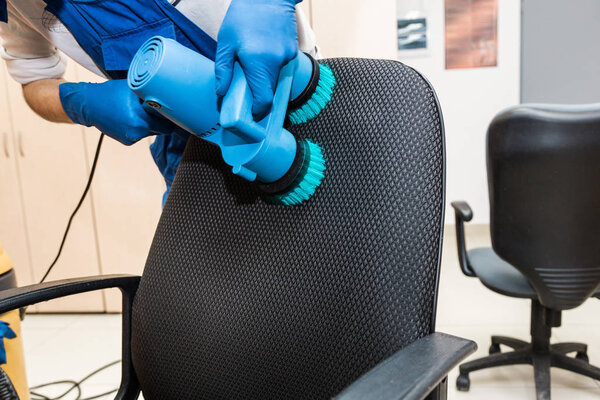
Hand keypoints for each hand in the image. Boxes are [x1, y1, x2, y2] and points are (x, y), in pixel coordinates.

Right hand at [59, 79, 174, 144]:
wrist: (87, 105)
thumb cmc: (110, 93)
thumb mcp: (132, 89)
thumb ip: (150, 94)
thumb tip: (169, 94)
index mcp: (138, 118)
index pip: (166, 123)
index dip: (171, 116)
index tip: (175, 111)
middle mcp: (136, 131)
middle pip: (162, 129)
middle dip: (162, 120)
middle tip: (159, 109)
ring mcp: (131, 138)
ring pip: (152, 131)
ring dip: (151, 123)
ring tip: (140, 111)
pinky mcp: (127, 141)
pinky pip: (142, 134)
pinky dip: (141, 127)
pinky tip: (131, 118)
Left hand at [215, 0, 299, 118]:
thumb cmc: (243, 17)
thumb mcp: (226, 43)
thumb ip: (223, 70)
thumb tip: (221, 93)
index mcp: (258, 62)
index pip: (264, 99)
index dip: (258, 111)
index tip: (251, 114)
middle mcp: (276, 62)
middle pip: (269, 90)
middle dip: (258, 94)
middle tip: (245, 89)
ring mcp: (287, 56)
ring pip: (275, 78)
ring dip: (264, 77)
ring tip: (252, 60)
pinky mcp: (293, 51)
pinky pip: (280, 66)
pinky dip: (271, 64)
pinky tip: (263, 50)